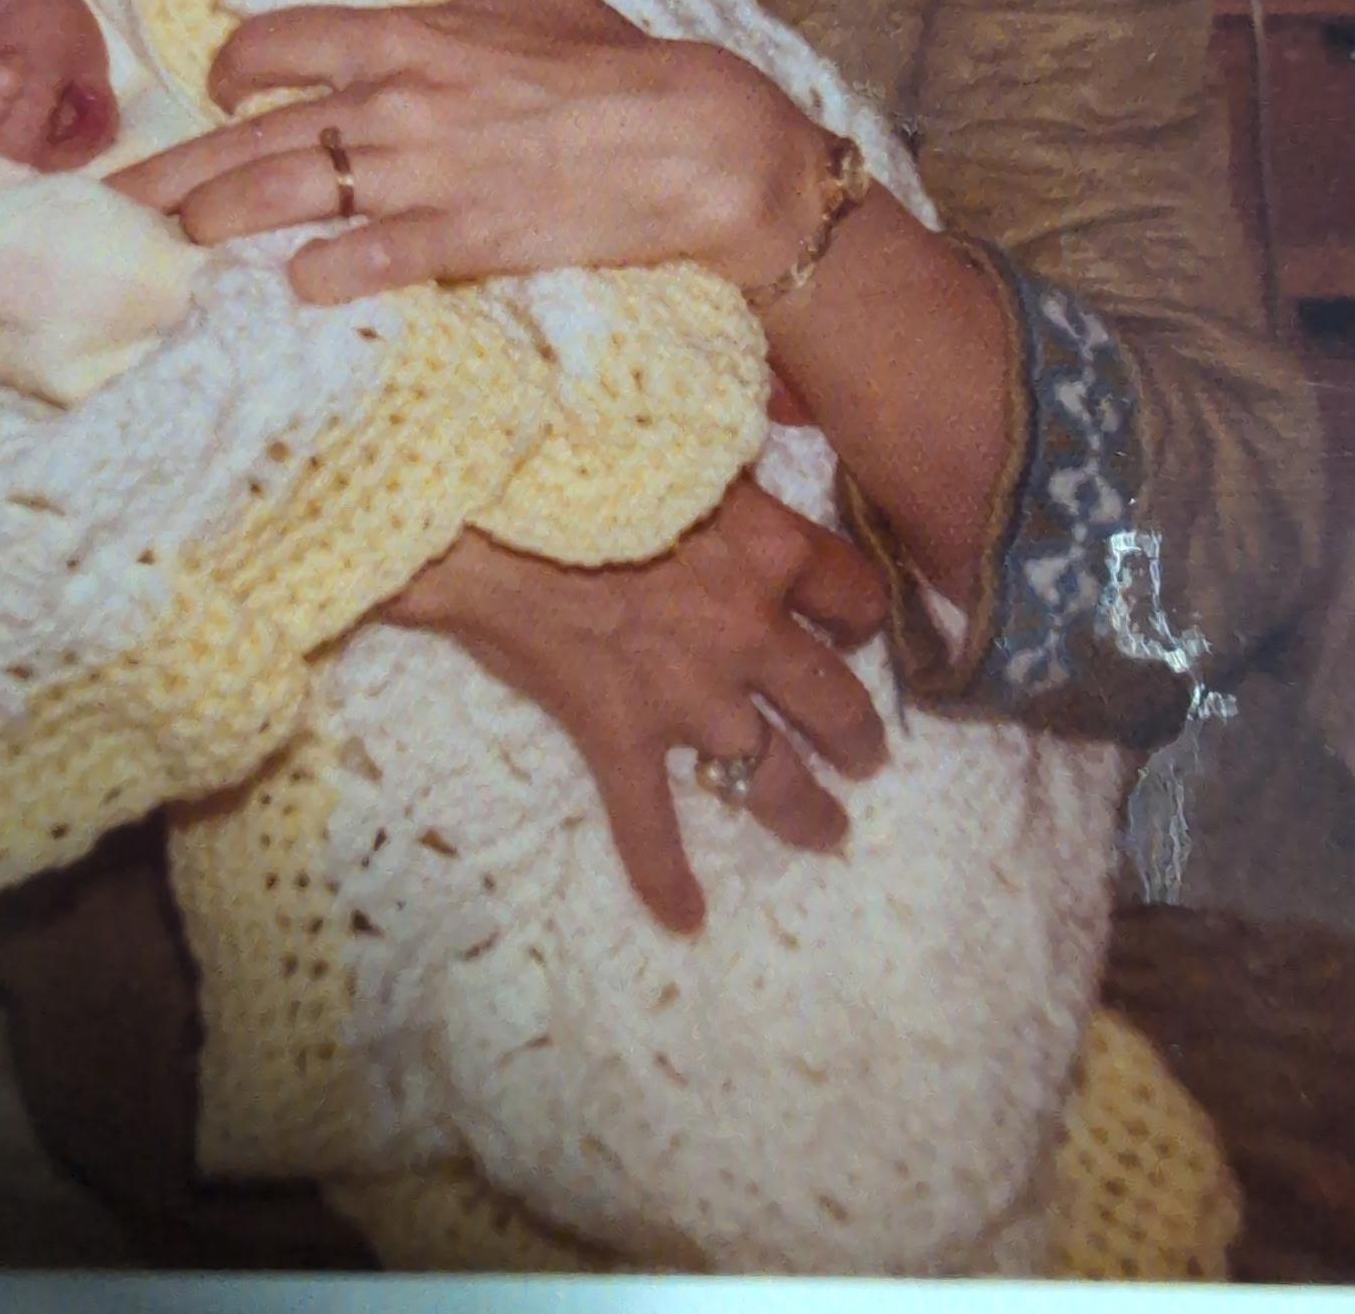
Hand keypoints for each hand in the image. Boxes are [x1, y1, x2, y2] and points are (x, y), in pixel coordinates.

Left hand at [111, 0, 820, 303]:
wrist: (691, 138)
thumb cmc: (613, 59)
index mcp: (407, 33)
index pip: (276, 44)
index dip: (228, 70)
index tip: (208, 95)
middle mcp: (397, 100)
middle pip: (254, 135)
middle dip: (178, 172)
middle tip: (124, 202)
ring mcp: (424, 172)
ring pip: (287, 196)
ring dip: (219, 221)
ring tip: (173, 245)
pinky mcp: (460, 238)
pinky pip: (364, 258)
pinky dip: (321, 273)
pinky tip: (293, 286)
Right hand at [383, 477, 889, 932]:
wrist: (485, 510)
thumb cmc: (575, 454)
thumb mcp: (679, 438)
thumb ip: (724, 461)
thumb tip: (738, 438)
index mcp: (770, 549)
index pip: (855, 592)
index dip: (864, 613)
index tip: (862, 624)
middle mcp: (747, 632)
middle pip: (832, 697)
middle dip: (857, 732)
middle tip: (869, 754)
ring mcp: (686, 695)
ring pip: (770, 772)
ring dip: (805, 809)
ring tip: (828, 830)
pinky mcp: (619, 737)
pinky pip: (651, 824)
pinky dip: (667, 877)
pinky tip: (685, 917)